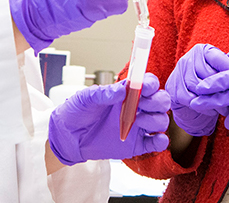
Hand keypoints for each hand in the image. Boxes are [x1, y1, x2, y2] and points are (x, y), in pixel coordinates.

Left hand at [48, 73, 169, 165]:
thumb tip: (121, 90)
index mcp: (126, 92)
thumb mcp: (87, 97)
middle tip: (143, 106)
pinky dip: (161, 142)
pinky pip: (155, 143)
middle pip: (160, 101)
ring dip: (157, 120)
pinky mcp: (135, 144)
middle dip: (158, 102)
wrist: (67, 137)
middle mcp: (135, 107)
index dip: (151, 83)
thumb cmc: (77, 112)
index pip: (148, 83)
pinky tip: (156, 140)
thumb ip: (104, 93)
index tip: (146, 87)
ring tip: (139, 122)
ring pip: (161, 120)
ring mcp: (137, 126)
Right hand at [165, 44, 228, 136]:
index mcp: (202, 50)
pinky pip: (190, 99)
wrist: (188, 100)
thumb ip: (228, 63)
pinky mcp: (173, 88)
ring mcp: (178, 73)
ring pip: (199, 87)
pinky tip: (213, 111)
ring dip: (214, 100)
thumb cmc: (208, 81)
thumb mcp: (219, 70)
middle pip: (208, 74)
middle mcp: (188, 58)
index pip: (218, 58)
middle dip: (224, 89)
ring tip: (227, 108)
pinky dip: (203, 106)